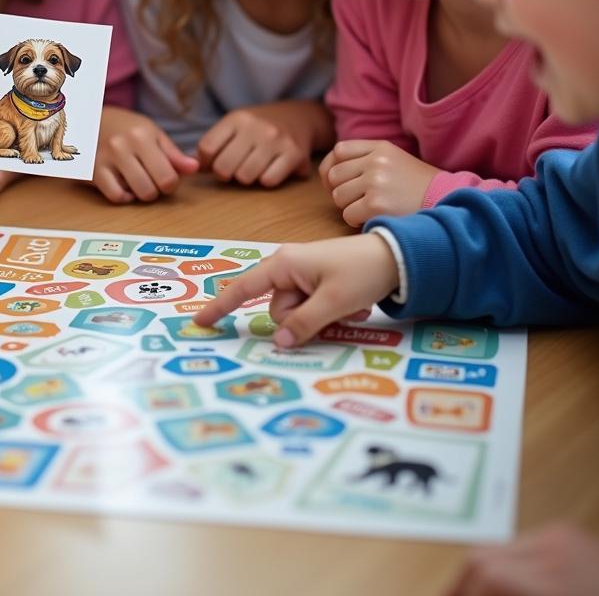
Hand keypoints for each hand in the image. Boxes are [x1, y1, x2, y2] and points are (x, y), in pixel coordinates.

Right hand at [93, 107, 198, 202]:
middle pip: (151, 189)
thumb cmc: (126, 129)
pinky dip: (123, 196)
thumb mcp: (152, 134)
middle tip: (152, 180)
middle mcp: (122, 147)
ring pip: (135, 194)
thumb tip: (195, 168)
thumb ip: (174, 154)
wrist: (89, 120)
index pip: (168, 176)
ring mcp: (105, 160)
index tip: (167, 177)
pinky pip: (115, 196)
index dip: (172, 183)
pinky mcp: (92, 171)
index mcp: (142, 136)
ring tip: (139, 181)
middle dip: (157, 190)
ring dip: (141, 194)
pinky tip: (124, 186)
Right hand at [192, 233, 398, 346]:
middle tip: (336, 311)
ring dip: (321, 317)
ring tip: (350, 307)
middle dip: (303, 319)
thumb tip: (280, 342)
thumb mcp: (334, 302)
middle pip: (278, 309)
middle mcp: (288, 267)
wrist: (399, 256)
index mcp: (284, 264)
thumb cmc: (363, 272)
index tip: (199, 322)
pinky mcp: (317, 281)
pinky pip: (311, 307)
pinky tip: (353, 305)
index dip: (221, 306)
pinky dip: (329, 312)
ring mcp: (302, 274)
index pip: (244, 289)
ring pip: (296, 312)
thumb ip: (304, 323)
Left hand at [197, 101, 328, 187]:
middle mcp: (255, 127)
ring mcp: (276, 140)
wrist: (299, 117)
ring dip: (246, 179)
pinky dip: (266, 181)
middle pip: (223, 168)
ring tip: (252, 169)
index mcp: (235, 119)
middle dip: (225, 174)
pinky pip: (268, 181)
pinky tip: (269, 171)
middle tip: (234, 169)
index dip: (207, 162)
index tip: (215, 162)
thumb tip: (188, 166)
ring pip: (245, 177)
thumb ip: (212, 145)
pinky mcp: (294, 154)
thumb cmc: (258, 127)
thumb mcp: (234, 126)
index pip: (206, 149)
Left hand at [319, 139, 438, 225]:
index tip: (338, 182)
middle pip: (334, 175)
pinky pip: (347, 214)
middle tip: (357, 201)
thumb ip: (366, 159)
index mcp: (381, 147)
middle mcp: (376, 161)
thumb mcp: (395, 160)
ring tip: (371, 209)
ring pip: (338, 196)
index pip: (339, 151)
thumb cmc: (418, 188)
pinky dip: (356, 221)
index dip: (332, 168)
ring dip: (349, 207)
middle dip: (340, 191)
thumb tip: (329, 173)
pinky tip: (374, 219)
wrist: (449, 203)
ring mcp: (376, 182)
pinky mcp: (376, 204)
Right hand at [446, 523, 598, 595]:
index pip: (486, 573)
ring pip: (500, 550)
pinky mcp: (571, 535)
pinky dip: (509, 569)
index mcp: (555, 580)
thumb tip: (475, 593)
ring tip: (477, 594)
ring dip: (484, 577)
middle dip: (463, 585)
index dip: (460, 591)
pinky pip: (523, 548)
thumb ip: (509, 594)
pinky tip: (509, 588)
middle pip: (484, 556)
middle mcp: (556, 547)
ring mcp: (564, 538)